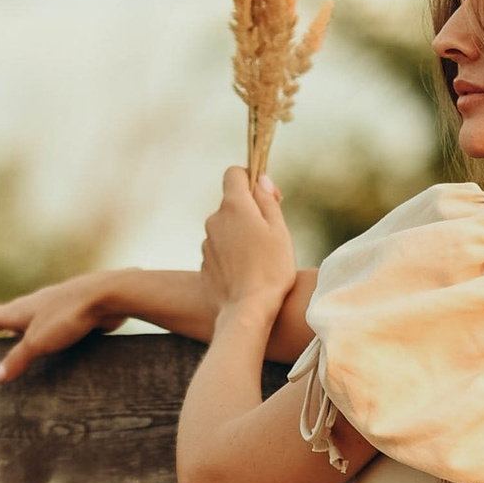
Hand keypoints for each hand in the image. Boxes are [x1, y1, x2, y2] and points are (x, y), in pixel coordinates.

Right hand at [0, 272, 116, 384]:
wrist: (107, 296)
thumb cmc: (69, 316)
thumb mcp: (38, 342)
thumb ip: (16, 360)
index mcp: (18, 310)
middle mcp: (33, 306)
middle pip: (4, 317)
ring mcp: (53, 308)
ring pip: (28, 321)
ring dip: (16, 332)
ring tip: (10, 345)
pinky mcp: (71, 314)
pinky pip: (50, 327)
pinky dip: (41, 336)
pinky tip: (50, 345)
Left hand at [198, 162, 296, 330]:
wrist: (248, 309)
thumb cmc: (271, 269)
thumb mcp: (279, 231)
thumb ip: (268, 201)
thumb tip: (261, 180)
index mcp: (234, 206)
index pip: (234, 173)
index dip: (250, 178)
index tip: (266, 196)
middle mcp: (215, 219)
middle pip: (231, 203)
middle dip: (249, 211)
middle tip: (270, 233)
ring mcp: (206, 241)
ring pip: (226, 228)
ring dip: (240, 235)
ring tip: (259, 258)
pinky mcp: (204, 262)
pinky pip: (220, 249)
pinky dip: (232, 254)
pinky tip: (247, 271)